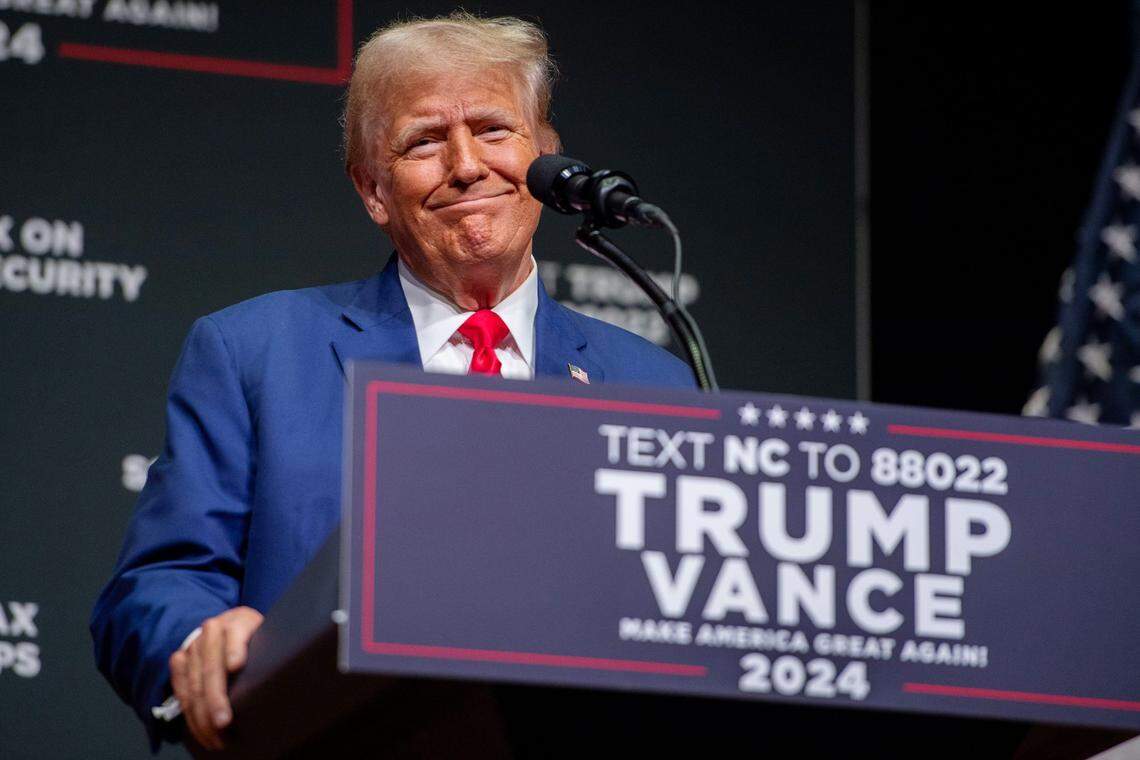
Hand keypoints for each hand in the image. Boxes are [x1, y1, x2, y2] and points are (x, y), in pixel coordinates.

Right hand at [169, 606, 263, 750]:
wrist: (229, 624)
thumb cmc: (255, 637)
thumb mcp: (268, 636)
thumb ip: (271, 648)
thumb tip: (282, 674)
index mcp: (239, 621)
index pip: (236, 633)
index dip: (234, 649)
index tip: (236, 666)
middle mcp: (213, 629)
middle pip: (212, 667)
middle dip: (215, 699)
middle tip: (223, 723)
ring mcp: (193, 644)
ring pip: (194, 683)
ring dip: (201, 714)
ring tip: (214, 736)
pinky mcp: (180, 658)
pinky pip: (180, 688)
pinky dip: (188, 711)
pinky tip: (199, 728)